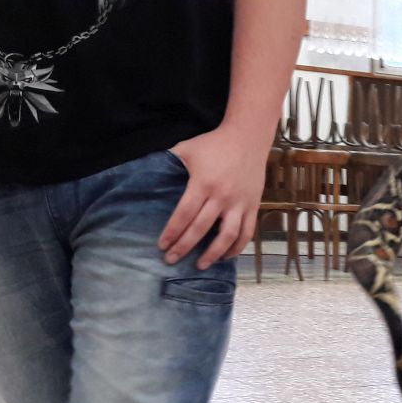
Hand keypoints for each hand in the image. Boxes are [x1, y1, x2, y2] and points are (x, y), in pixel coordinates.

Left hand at [158, 126, 270, 268]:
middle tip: (171, 260)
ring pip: (227, 236)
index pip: (184, 214)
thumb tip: (148, 175)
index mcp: (203, 183)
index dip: (172, 232)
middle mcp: (222, 196)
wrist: (247, 137)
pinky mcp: (252, 206)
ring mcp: (239, 203)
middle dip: (184, 247)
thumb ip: (170, 162)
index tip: (162, 245)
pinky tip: (226, 256)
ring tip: (200, 265)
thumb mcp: (187, 149)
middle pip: (201, 229)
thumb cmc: (214, 144)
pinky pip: (246, 233)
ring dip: (213, 254)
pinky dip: (237, 248)